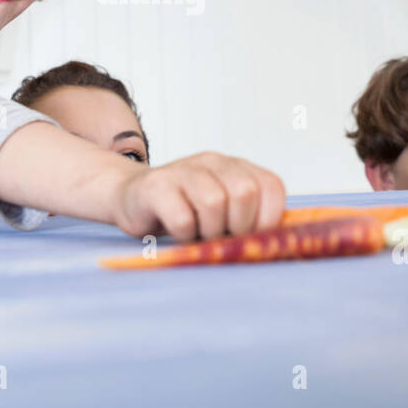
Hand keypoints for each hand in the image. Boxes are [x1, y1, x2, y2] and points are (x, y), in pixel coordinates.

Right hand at [111, 152, 285, 240]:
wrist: (130, 197)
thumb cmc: (184, 210)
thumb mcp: (222, 208)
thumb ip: (249, 217)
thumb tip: (276, 245)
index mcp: (235, 166)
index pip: (271, 186)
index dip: (268, 219)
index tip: (251, 235)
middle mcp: (212, 162)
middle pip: (244, 193)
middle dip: (237, 226)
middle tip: (221, 235)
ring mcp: (183, 170)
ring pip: (213, 203)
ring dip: (208, 230)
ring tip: (197, 233)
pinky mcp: (156, 186)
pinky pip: (182, 218)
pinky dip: (184, 234)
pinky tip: (178, 231)